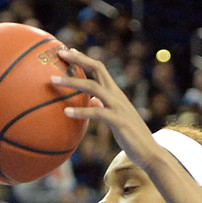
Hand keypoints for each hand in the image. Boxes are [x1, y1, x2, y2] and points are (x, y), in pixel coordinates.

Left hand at [53, 49, 161, 170]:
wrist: (149, 151)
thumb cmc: (130, 137)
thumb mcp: (115, 119)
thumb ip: (102, 107)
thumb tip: (91, 102)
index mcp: (115, 93)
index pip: (99, 69)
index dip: (84, 59)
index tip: (68, 51)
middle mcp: (116, 95)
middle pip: (97, 69)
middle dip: (78, 59)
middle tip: (59, 52)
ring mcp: (118, 106)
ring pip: (93, 87)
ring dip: (71, 82)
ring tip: (52, 80)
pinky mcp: (118, 121)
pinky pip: (97, 113)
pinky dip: (81, 111)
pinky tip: (66, 112)